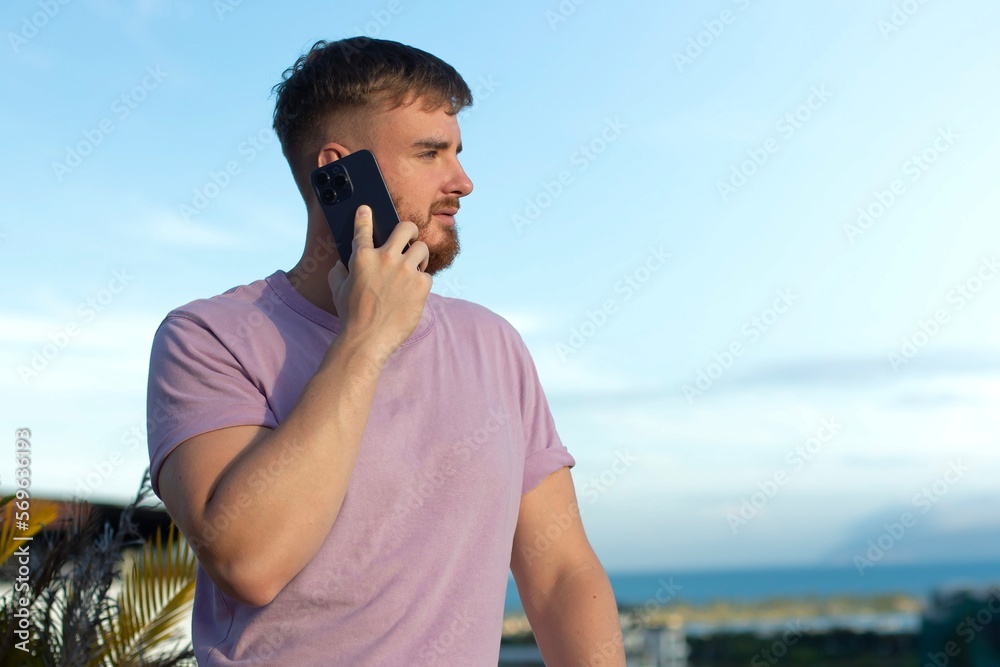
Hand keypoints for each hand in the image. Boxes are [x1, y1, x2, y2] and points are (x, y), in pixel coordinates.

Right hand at [327, 205, 431, 356]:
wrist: (367, 340)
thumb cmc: (351, 317)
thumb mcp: (338, 291)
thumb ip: (338, 273)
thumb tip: (340, 264)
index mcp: (361, 257)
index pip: (363, 229)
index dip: (365, 216)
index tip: (367, 209)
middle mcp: (384, 258)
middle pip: (406, 228)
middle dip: (410, 231)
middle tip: (410, 239)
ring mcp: (404, 270)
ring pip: (422, 248)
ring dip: (420, 257)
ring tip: (416, 267)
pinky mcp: (420, 284)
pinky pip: (427, 275)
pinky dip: (422, 283)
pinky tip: (414, 293)